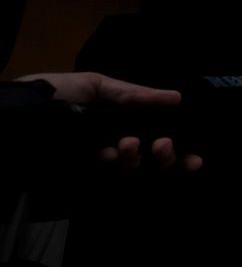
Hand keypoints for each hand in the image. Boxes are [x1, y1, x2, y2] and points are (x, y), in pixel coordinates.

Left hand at [20, 72, 201, 171]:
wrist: (19, 115)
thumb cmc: (57, 95)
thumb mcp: (96, 86)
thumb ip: (135, 94)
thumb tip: (176, 97)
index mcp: (123, 125)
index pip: (159, 143)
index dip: (181, 153)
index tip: (196, 157)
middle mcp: (116, 148)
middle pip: (154, 163)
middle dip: (166, 158)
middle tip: (163, 145)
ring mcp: (99, 167)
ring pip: (134, 172)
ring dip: (138, 160)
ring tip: (127, 144)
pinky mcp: (82, 179)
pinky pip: (108, 181)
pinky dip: (113, 167)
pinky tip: (107, 153)